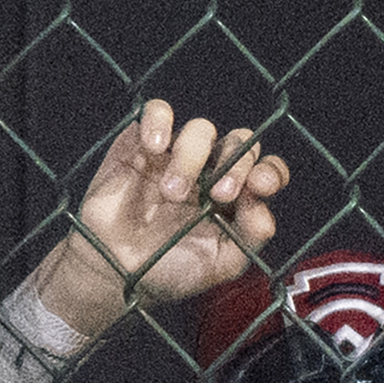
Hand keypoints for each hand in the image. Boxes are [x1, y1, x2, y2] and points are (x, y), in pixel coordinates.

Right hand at [33, 102, 287, 333]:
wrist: (112, 271)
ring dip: (192, 157)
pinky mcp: (138, 145)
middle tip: (220, 194)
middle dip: (236, 164)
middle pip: (239, 142)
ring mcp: (175, 155)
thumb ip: (250, 237)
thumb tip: (264, 208)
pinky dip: (159, 121)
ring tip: (171, 194)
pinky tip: (154, 148)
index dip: (270, 171)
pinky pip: (156, 111)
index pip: (266, 169)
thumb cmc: (169, 270)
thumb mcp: (220, 265)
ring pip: (201, 129)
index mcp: (236, 196)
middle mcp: (211, 170)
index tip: (260, 186)